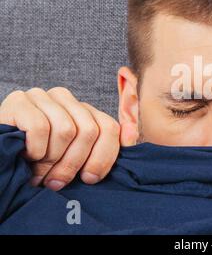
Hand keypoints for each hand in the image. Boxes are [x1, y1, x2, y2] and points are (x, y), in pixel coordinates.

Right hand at [0, 87, 122, 190]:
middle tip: (57, 182)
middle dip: (74, 164)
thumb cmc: (38, 163)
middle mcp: (65, 98)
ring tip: (39, 171)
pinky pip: (40, 128)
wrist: (1, 156)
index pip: (109, 128)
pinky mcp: (19, 101)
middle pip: (89, 131)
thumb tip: (131, 135)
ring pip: (66, 130)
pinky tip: (27, 155)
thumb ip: (102, 148)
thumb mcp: (73, 160)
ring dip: (51, 160)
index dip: (103, 158)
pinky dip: (35, 150)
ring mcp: (41, 96)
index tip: (89, 179)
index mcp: (82, 110)